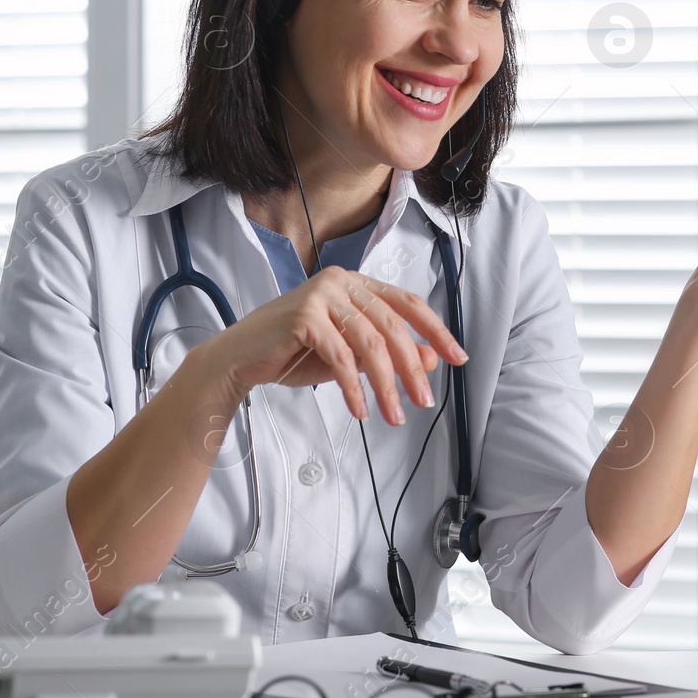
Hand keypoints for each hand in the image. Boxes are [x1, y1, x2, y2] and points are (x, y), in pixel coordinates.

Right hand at [194, 266, 467, 425]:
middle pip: (392, 327)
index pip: (407, 303)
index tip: (457, 358)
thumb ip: (385, 354)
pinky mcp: (304, 317)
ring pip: (369, 344)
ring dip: (385, 385)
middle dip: (411, 369)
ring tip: (393, 415)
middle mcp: (341, 282)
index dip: (435, 330)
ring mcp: (321, 296)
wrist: (240, 361)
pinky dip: (354, 387)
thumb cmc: (293, 354)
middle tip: (423, 401)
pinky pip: (341, 357)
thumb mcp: (349, 355)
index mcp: (356, 284)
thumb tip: (428, 360)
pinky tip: (361, 409)